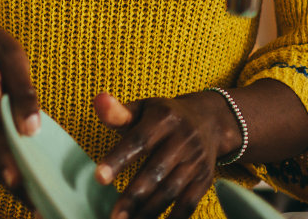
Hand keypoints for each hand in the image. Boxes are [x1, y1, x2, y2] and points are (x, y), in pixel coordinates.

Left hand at [94, 92, 239, 218]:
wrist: (209, 121)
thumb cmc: (164, 116)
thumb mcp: (143, 108)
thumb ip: (118, 112)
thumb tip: (98, 101)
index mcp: (163, 119)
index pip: (139, 140)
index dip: (118, 159)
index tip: (99, 177)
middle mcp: (182, 140)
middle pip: (156, 171)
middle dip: (134, 195)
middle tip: (114, 216)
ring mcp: (195, 162)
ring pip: (171, 190)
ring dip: (149, 211)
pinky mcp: (204, 179)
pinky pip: (189, 202)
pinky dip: (174, 218)